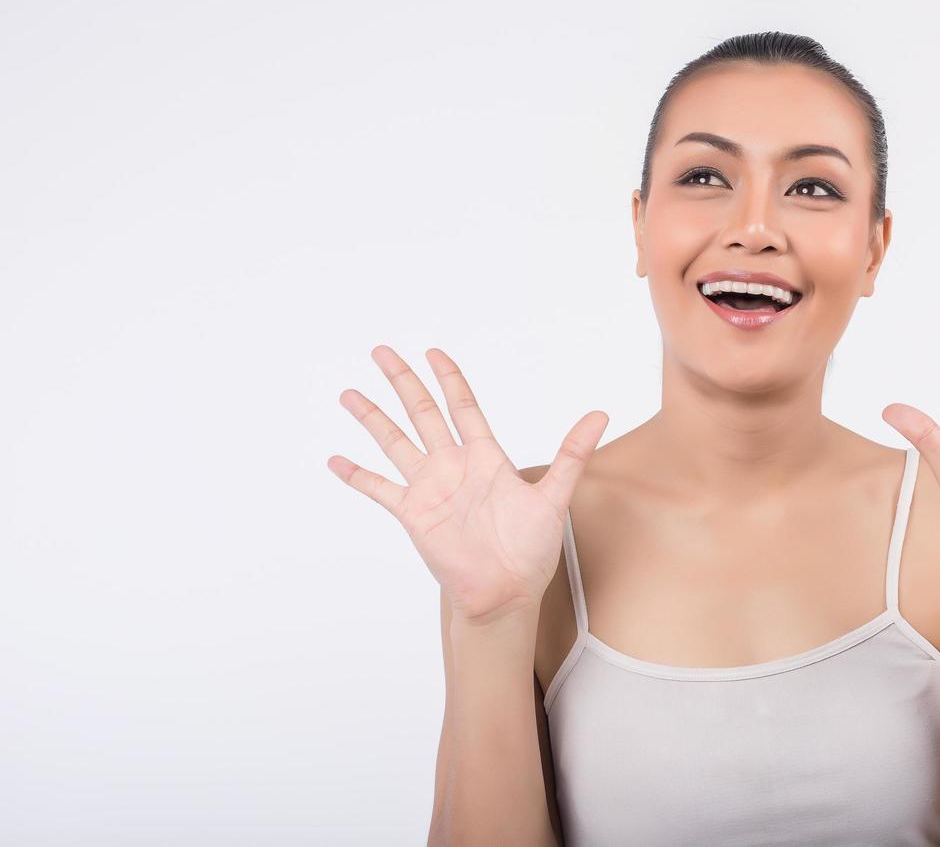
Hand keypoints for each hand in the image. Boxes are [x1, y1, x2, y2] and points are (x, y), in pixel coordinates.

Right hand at [327, 345, 607, 625]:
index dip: (449, 379)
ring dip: (372, 418)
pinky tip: (335, 459)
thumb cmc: (531, 550)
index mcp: (485, 457)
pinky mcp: (413, 514)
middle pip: (423, 413)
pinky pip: (379, 489)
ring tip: (349, 393)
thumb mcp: (555, 496)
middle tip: (382, 351)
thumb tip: (601, 414)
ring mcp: (430, 489)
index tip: (434, 352)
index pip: (463, 407)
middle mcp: (453, 467)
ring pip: (395, 442)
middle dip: (403, 382)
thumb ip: (572, 454)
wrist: (505, 592)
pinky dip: (357, 475)